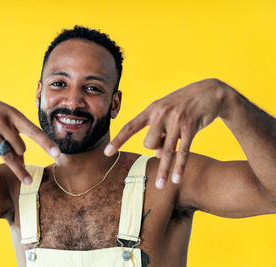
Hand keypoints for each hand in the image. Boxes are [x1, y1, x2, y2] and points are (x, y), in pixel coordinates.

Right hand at [0, 93, 59, 194]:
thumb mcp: (4, 115)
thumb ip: (15, 134)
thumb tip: (22, 159)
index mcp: (12, 113)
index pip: (33, 130)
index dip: (46, 143)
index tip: (57, 153)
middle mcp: (2, 121)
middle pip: (20, 146)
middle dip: (21, 154)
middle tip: (18, 156)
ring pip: (7, 156)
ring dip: (18, 170)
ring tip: (28, 182)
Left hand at [104, 79, 230, 187]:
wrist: (209, 91)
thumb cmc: (183, 105)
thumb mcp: (167, 115)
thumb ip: (160, 133)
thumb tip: (157, 155)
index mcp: (151, 109)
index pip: (130, 126)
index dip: (118, 140)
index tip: (106, 153)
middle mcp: (161, 113)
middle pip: (149, 143)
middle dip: (154, 149)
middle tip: (165, 142)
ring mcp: (176, 120)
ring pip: (165, 150)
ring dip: (163, 170)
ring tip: (160, 186)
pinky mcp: (190, 127)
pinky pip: (183, 151)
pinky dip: (179, 166)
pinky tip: (176, 179)